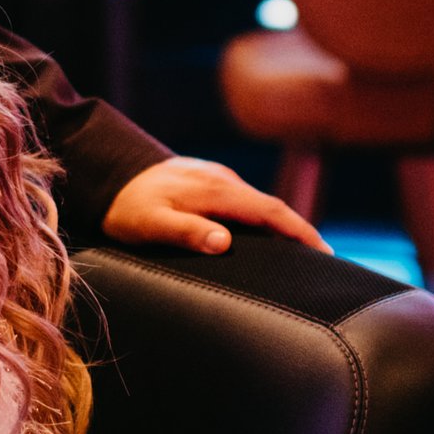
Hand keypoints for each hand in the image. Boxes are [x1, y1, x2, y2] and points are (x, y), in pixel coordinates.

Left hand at [101, 157, 327, 254]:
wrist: (108, 171)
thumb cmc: (127, 206)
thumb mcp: (150, 224)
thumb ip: (186, 232)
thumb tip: (223, 242)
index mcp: (215, 190)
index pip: (269, 210)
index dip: (299, 231)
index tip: (324, 251)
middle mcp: (222, 180)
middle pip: (272, 207)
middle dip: (300, 231)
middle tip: (325, 261)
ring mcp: (217, 179)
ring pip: (259, 204)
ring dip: (283, 225)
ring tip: (303, 254)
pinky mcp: (210, 183)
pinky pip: (245, 202)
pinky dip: (263, 219)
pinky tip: (266, 236)